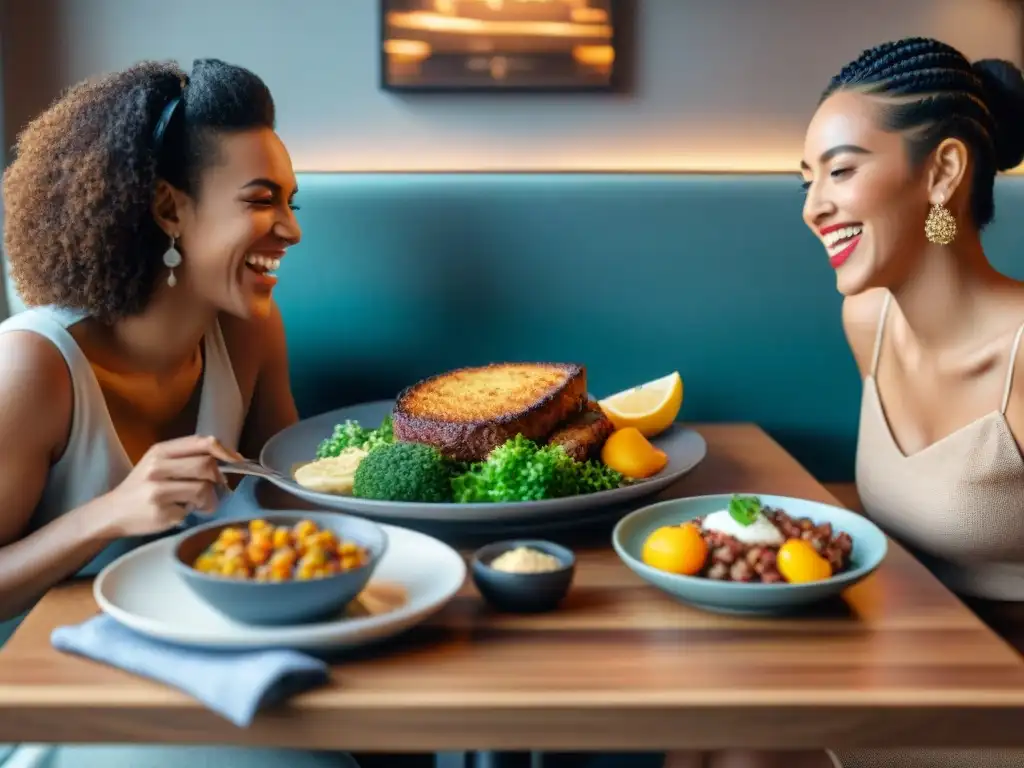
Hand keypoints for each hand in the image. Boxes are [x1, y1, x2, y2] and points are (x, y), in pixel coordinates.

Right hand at [103, 435, 242, 536]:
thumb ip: (187, 456)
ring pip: (203, 489)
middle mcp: (158, 467)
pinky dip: (192, 513)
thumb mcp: (158, 462)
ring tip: (201, 504)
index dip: (224, 450)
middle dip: (218, 478)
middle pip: (206, 465)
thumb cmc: (142, 486)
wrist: (111, 513)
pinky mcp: (161, 512)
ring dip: (210, 500)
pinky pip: (192, 511)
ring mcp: (158, 490)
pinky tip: (180, 512)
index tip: (237, 461)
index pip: (201, 442)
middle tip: (217, 487)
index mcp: (160, 451)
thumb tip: (228, 459)